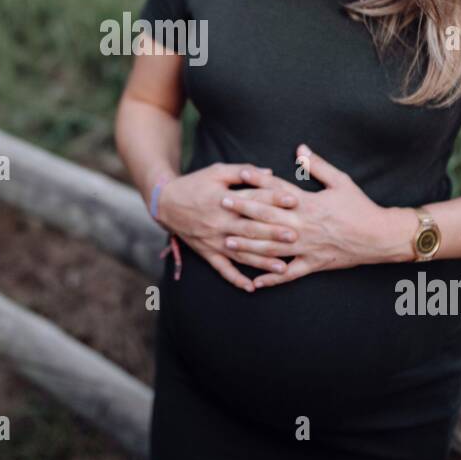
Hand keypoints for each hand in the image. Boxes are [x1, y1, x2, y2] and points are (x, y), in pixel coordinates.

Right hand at [155, 163, 300, 292]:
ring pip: (241, 254)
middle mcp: (219, 223)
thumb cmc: (194, 184)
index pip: (253, 200)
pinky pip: (222, 269)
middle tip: (295, 236)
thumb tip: (270, 172)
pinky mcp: (207, 252)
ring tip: (282, 268)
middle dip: (273, 234)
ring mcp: (213, 240)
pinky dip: (235, 279)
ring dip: (261, 262)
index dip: (274, 199)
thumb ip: (243, 171)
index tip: (294, 200)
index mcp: (223, 201)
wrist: (165, 203)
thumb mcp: (217, 171)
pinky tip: (251, 288)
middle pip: (250, 230)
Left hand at [222, 143, 416, 286]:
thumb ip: (318, 166)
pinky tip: (255, 281)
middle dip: (243, 211)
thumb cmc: (360, 207)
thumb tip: (300, 148)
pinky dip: (272, 278)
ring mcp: (306, 247)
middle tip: (222, 205)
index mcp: (309, 204)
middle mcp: (304, 226)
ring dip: (248, 245)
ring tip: (227, 242)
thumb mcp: (341, 182)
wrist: (379, 237)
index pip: (278, 191)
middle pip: (268, 218)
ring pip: (272, 248)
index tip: (239, 177)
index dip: (258, 182)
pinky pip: (289, 274)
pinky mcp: (313, 264)